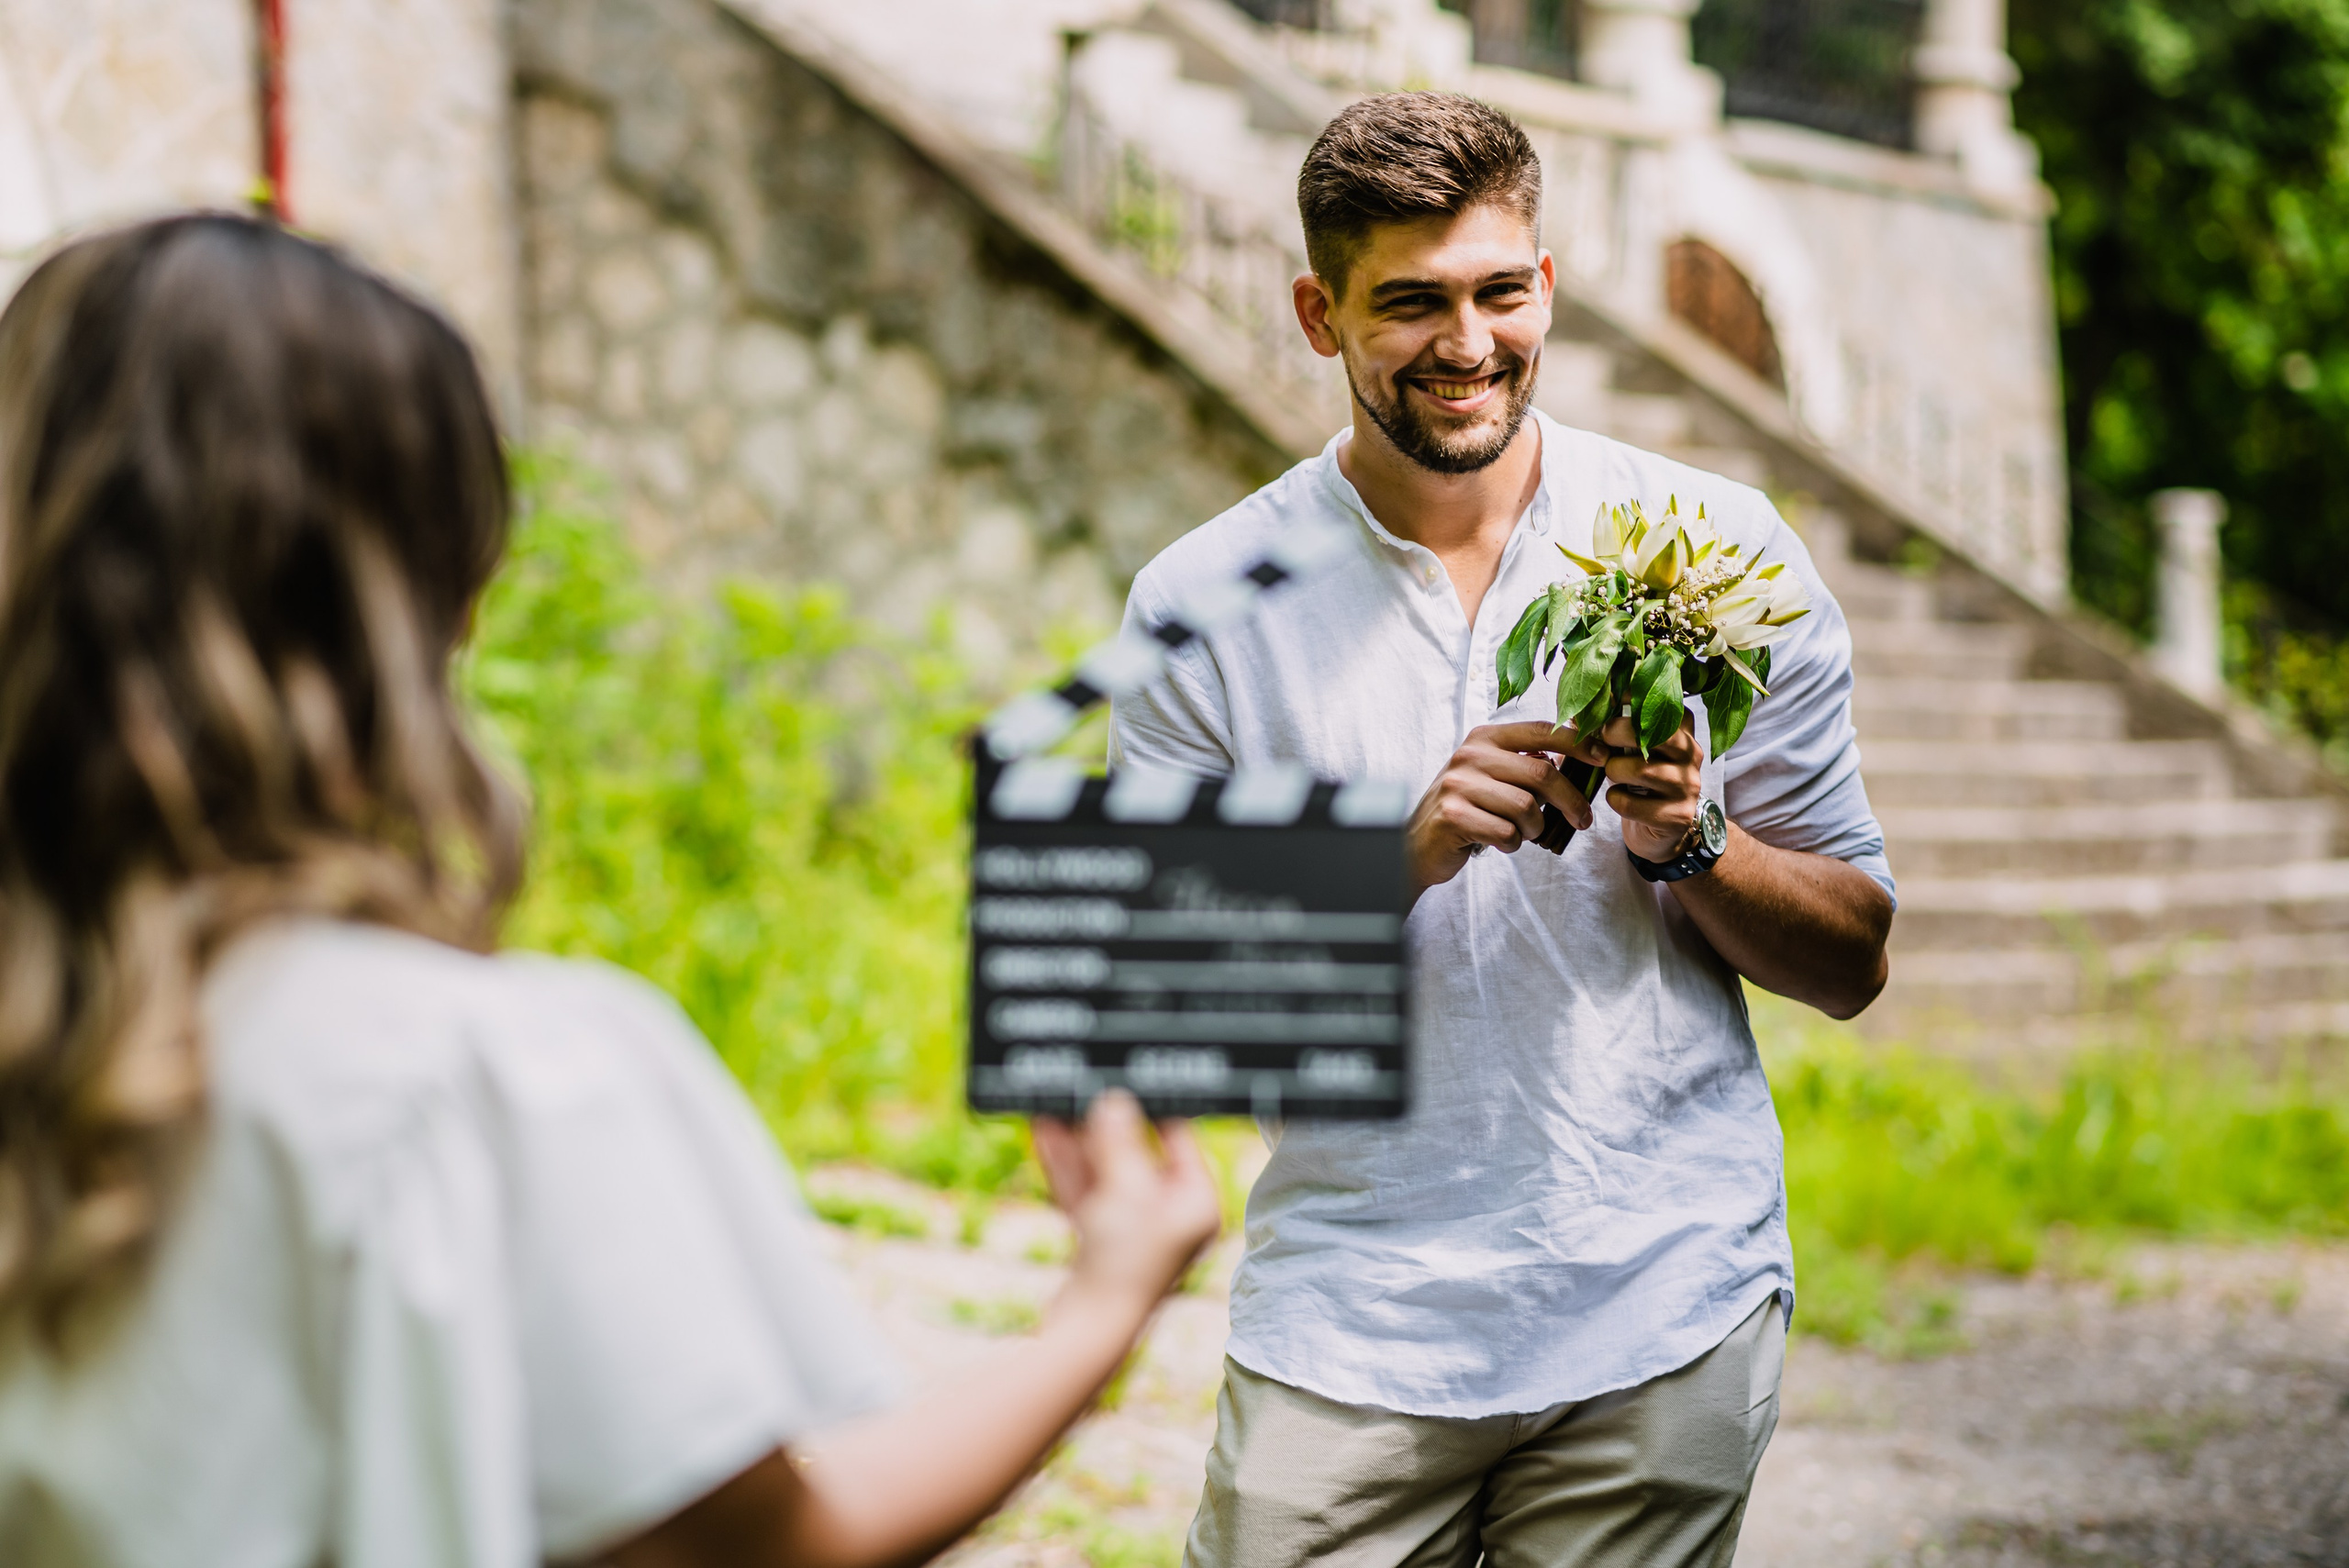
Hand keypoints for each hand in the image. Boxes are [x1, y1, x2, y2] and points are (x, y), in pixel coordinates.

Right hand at [1031, 1092, 1221, 1311]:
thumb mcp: (1125, 1189)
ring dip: (1078, 1139)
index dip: (1153, 1109)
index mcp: (1196, 1204)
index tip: (1129, 1080)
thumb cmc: (1124, 1265)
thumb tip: (1114, 1100)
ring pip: (1104, 1171)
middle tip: (1084, 1088)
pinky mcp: (1100, 1241)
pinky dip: (1066, 1165)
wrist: (1086, 1329)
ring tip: (1056, 1102)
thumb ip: (1119, 1140)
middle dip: (1104, 1123)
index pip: (1179, 1141)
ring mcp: (1133, 1230)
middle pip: (1136, 1154)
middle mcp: (1170, 1216)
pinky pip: (1084, 1191)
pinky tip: (1045, 1131)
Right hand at [1405, 721, 1599, 895]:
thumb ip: (1524, 766)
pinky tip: (1500, 842)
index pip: (1540, 731)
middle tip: (1582, 821)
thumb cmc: (1465, 809)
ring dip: (1534, 829)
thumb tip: (1576, 760)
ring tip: (1523, 834)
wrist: (1416, 845)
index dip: (1577, 743)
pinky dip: (1512, 844)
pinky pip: (1506, 832)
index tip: (1603, 758)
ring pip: (1526, 808)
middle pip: (1542, 773)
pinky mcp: (1453, 816)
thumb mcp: (1491, 777)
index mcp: (1484, 738)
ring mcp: (1458, 785)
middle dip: (1570, 801)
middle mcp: (1469, 755)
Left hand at [1597, 713, 1703, 862]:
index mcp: (1682, 731)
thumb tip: (1582, 707)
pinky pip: (1632, 803)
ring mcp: (1687, 786)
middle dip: (1618, 733)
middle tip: (1602, 740)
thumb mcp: (1633, 749)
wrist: (1659, 829)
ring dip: (1614, 771)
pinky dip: (1614, 799)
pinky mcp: (1676, 816)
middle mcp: (1692, 755)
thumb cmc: (1640, 780)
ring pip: (1642, 770)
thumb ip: (1617, 727)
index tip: (1606, 700)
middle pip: (1657, 734)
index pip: (1662, 703)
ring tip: (1612, 773)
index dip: (1630, 698)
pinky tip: (1617, 797)